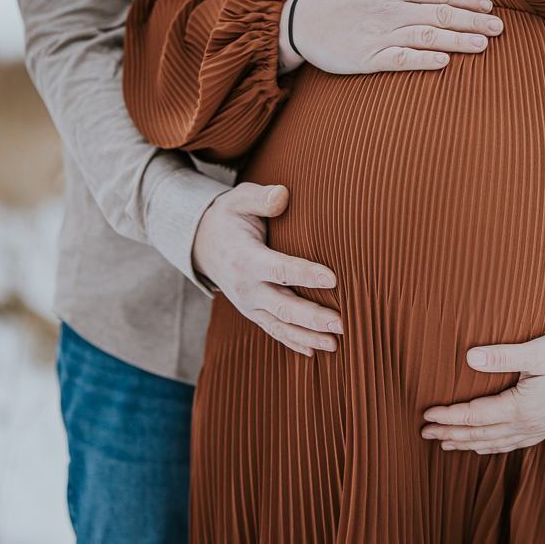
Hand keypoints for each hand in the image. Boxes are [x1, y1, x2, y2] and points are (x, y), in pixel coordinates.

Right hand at [192, 183, 341, 355]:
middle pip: (283, 306)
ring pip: (280, 325)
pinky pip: (274, 330)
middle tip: (343, 323)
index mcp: (245, 259)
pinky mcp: (253, 312)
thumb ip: (262, 198)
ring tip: (337, 344)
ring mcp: (248, 304)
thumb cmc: (228, 217)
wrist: (201, 243)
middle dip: (314, 317)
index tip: (333, 279)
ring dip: (308, 336)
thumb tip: (283, 194)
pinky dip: (293, 342)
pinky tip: (315, 351)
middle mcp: (246, 287)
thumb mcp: (239, 199)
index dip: (306, 275)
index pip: (280, 269)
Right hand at [278, 0, 503, 74]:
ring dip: (457, 41)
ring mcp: (378, 35)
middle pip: (439, 14)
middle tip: (499, 29)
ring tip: (483, 45)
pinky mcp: (367, 59)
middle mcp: (388, 9)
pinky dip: (423, 60)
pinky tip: (445, 62)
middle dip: (472, 20)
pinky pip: (400, 60)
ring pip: (426, 36)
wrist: (302, 21)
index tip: (489, 6)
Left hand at [422, 262, 544, 453]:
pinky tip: (484, 447)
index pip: (475, 416)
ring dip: (468, 444)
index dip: (449, 416)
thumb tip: (468, 357)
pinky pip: (511, 444)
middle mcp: (527, 425)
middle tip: (425, 433)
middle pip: (480, 434)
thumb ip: (501, 355)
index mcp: (521, 408)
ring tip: (446, 444)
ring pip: (494, 443)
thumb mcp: (537, 351)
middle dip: (451, 434)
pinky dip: (492, 447)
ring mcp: (538, 429)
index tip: (426, 415)